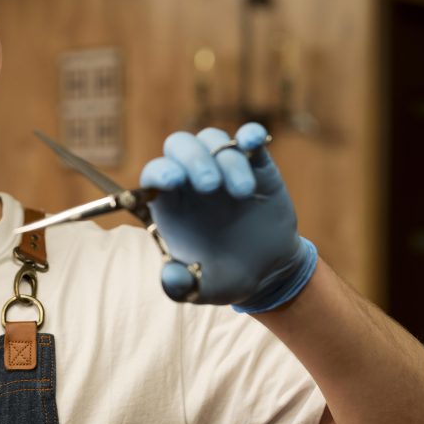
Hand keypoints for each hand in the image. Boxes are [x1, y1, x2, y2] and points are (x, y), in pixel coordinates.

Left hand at [139, 123, 316, 310]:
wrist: (268, 270)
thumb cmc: (226, 276)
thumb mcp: (203, 289)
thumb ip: (183, 286)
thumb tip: (170, 277)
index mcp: (171, 204)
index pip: (154, 175)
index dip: (160, 172)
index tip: (172, 181)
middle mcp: (192, 180)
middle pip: (179, 146)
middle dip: (192, 159)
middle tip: (211, 186)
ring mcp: (223, 168)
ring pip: (213, 140)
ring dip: (226, 159)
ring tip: (242, 193)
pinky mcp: (256, 165)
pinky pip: (249, 139)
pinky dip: (251, 135)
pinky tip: (255, 141)